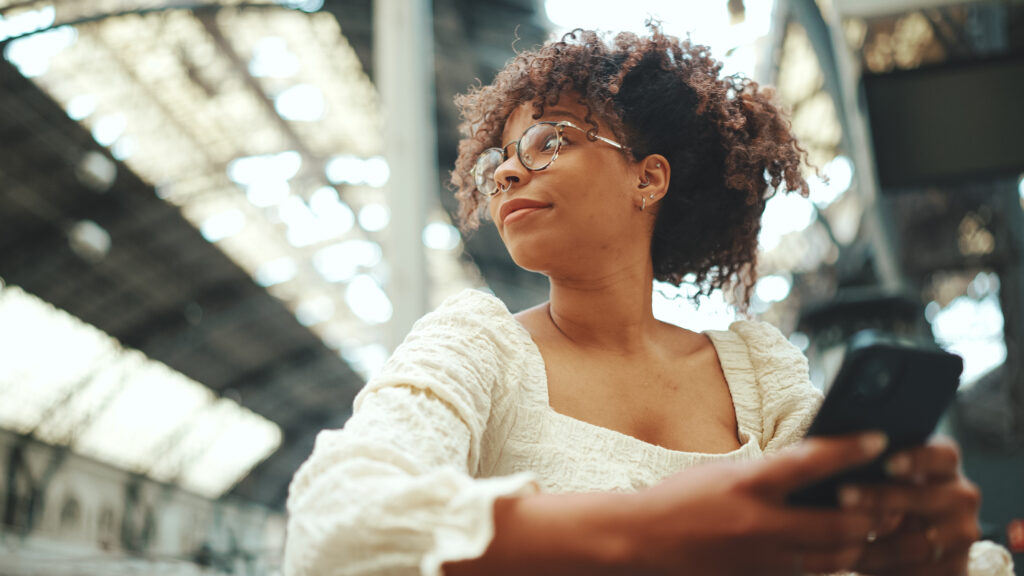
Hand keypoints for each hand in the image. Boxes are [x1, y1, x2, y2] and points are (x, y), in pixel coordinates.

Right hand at [628, 432, 888, 575]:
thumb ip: (768, 475)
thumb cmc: (683, 499)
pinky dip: (829, 566)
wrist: (643, 541)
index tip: (880, 438)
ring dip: (859, 545)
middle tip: (897, 503)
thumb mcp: (726, 474)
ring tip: (876, 532)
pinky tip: (841, 556)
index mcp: (749, 483)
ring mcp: (762, 559)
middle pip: (840, 522)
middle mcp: (760, 523)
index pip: (811, 461)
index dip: (850, 448)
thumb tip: (816, 470)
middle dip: (874, 515)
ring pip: (834, 558)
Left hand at [846, 437, 981, 575]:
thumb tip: (840, 455)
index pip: (944, 455)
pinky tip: (856, 561)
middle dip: (882, 497)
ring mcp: (963, 534)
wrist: (912, 552)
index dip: (918, 458)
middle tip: (843, 495)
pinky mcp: (956, 568)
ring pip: (922, 540)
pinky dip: (885, 567)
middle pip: (926, 496)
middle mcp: (961, 496)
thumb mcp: (886, 478)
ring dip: (879, 541)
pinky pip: (921, 571)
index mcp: (946, 467)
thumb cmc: (885, 499)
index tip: (887, 464)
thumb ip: (874, 467)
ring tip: (842, 535)